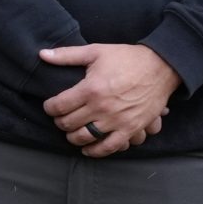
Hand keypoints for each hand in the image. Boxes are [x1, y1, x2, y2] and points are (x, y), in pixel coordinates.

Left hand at [40, 42, 181, 158]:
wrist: (160, 67)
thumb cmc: (127, 58)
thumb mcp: (95, 51)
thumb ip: (67, 55)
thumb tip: (42, 54)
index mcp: (91, 89)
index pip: (59, 106)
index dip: (49, 108)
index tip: (49, 107)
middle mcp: (102, 108)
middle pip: (69, 124)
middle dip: (59, 123)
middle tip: (59, 119)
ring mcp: (117, 120)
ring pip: (86, 138)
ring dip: (73, 138)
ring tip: (71, 133)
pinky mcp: (131, 128)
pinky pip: (110, 147)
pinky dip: (96, 151)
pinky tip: (88, 149)